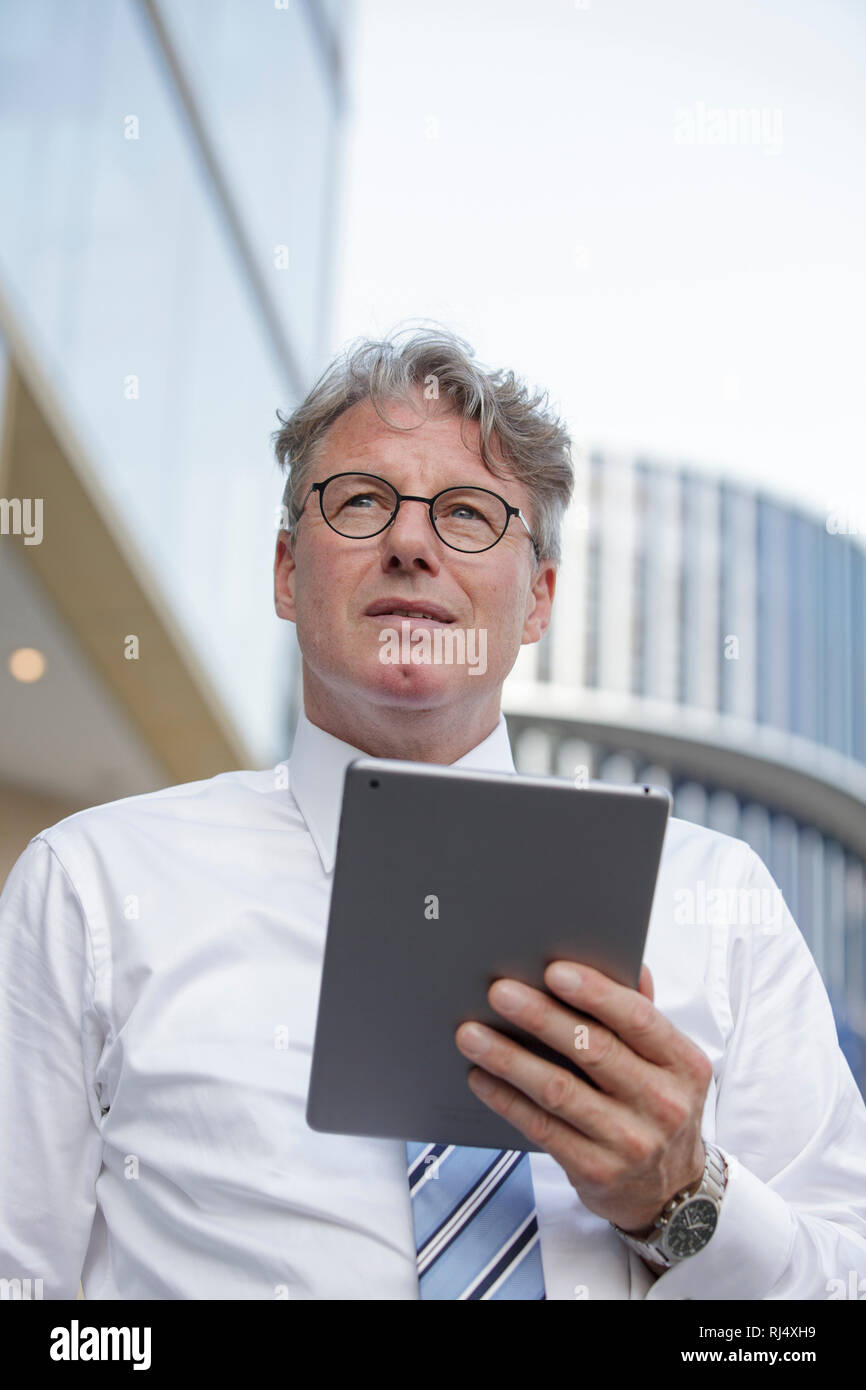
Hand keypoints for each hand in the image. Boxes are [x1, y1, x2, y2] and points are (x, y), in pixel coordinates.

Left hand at [454, 961, 711, 1234]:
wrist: (670, 1191)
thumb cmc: (656, 1106)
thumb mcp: (668, 1064)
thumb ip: (644, 1013)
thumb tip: (628, 962)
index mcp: (683, 1064)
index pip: (638, 1018)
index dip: (595, 992)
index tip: (553, 970)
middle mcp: (663, 1103)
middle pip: (593, 1050)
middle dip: (541, 1017)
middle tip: (499, 991)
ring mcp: (630, 1142)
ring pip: (558, 1091)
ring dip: (510, 1058)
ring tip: (471, 1033)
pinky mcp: (597, 1172)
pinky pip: (541, 1128)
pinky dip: (506, 1100)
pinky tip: (481, 1077)